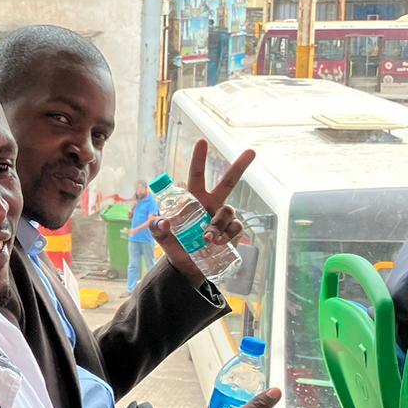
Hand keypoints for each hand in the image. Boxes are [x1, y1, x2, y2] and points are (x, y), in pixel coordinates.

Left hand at [150, 142, 252, 280]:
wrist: (187, 266)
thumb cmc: (174, 244)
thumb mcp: (159, 235)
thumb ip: (156, 226)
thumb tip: (162, 221)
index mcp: (193, 199)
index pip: (196, 175)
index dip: (199, 159)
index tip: (202, 142)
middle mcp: (211, 204)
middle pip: (229, 182)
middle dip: (240, 166)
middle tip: (251, 151)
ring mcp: (223, 218)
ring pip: (228, 211)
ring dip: (218, 224)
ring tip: (208, 238)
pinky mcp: (231, 233)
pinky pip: (236, 228)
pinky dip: (228, 235)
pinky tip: (218, 243)